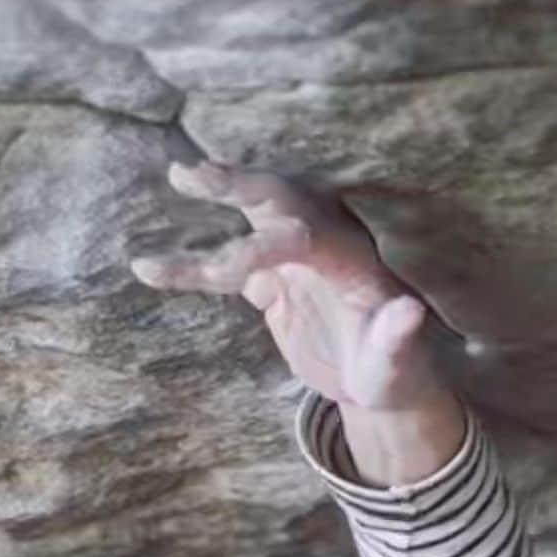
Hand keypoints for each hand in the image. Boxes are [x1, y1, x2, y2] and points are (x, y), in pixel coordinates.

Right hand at [130, 161, 445, 411]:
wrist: (377, 384)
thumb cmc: (394, 375)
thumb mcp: (397, 367)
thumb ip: (398, 341)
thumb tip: (410, 314)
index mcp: (351, 260)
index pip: (305, 236)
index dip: (265, 247)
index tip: (226, 271)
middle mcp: (322, 246)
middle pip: (280, 202)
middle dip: (239, 185)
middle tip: (193, 172)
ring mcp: (294, 262)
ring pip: (246, 226)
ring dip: (212, 204)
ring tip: (173, 177)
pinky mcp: (272, 283)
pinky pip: (224, 271)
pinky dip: (189, 268)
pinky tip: (146, 268)